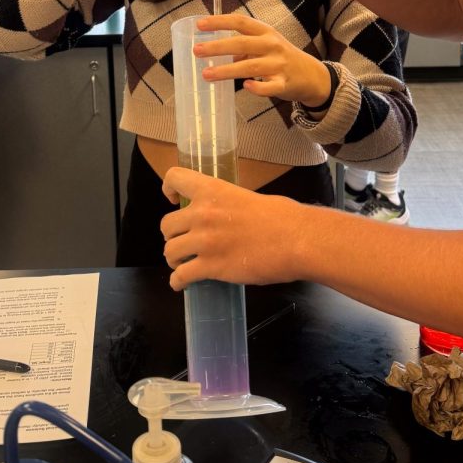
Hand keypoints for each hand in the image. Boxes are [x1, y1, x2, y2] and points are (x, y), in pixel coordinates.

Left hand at [160, 167, 308, 288]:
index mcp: (213, 190)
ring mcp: (204, 241)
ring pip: (169, 251)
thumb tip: (226, 216)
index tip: (173, 200)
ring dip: (174, 259)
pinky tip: (182, 283)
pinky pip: (180, 276)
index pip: (174, 178)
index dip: (169, 189)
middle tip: (185, 242)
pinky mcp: (210, 267)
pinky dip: (178, 282)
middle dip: (173, 235)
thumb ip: (228, 204)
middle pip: (166, 225)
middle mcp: (202, 213)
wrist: (296, 240)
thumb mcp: (249, 198)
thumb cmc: (283, 217)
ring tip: (183, 264)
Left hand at [194, 13, 330, 107]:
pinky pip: (269, 87)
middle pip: (242, 43)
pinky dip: (257, 88)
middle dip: (218, 47)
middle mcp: (272, 45)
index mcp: (265, 32)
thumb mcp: (265, 44)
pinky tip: (245, 86)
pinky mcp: (284, 84)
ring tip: (207, 74)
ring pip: (250, 66)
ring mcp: (279, 65)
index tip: (200, 24)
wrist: (311, 75)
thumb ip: (242, 46)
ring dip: (227, 71)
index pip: (240, 22)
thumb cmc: (281, 57)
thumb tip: (216, 51)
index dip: (219, 22)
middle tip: (197, 51)